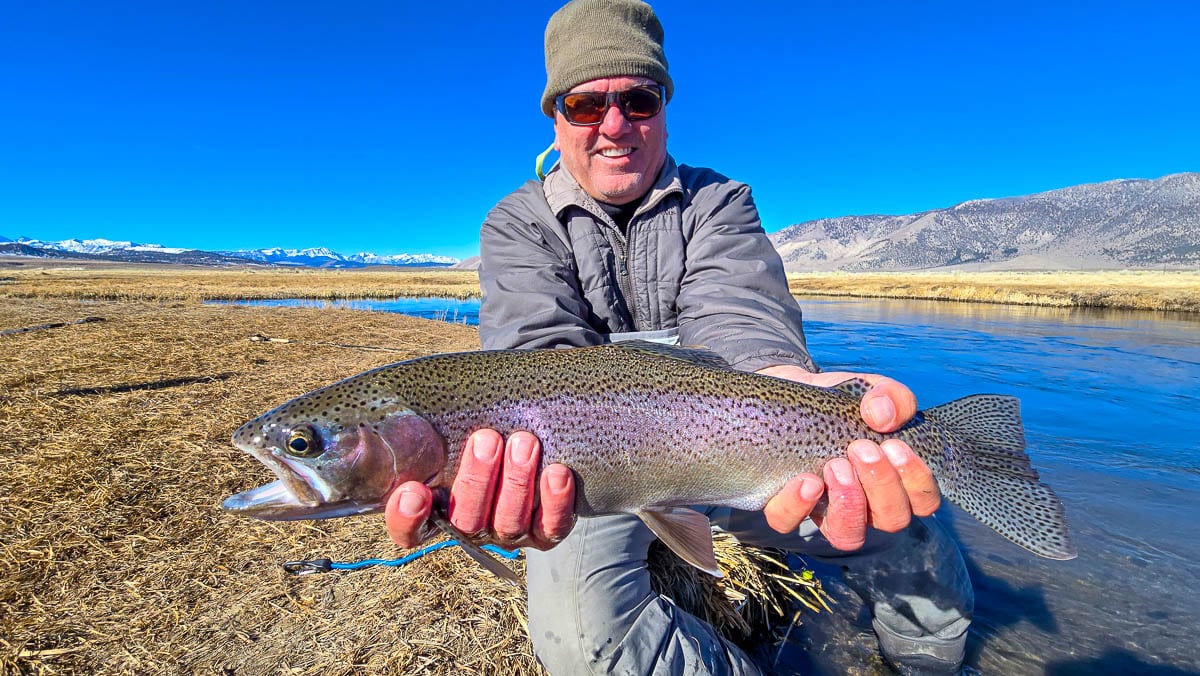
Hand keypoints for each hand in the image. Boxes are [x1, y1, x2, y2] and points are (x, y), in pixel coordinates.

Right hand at [384, 429, 575, 549]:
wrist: (524, 430)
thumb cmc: (474, 427)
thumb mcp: (444, 427)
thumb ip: (421, 428)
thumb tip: (399, 413)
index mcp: (435, 509)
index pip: (409, 531)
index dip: (407, 519)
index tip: (414, 491)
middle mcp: (470, 527)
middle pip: (466, 521)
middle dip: (477, 480)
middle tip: (487, 439)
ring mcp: (508, 531)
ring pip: (509, 522)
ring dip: (516, 481)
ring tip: (524, 443)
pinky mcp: (545, 531)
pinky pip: (552, 525)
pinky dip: (555, 500)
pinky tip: (557, 472)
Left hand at [755, 365, 941, 550]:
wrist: (786, 400)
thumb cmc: (837, 404)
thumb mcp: (868, 390)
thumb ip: (889, 396)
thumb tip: (882, 416)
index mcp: (894, 481)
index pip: (924, 502)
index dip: (916, 481)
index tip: (894, 444)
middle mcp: (866, 505)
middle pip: (893, 520)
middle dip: (882, 484)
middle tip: (860, 448)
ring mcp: (826, 511)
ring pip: (848, 536)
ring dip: (849, 503)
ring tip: (836, 465)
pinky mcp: (785, 507)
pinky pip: (790, 523)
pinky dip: (799, 506)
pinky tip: (806, 480)